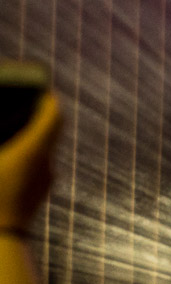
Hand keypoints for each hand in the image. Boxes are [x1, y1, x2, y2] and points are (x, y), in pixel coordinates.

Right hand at [0, 91, 59, 231]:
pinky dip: (26, 156)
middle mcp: (45, 164)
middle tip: (25, 104)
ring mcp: (44, 182)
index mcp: (33, 150)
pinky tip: (7, 157)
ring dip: (31, 138)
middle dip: (37, 117)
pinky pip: (36, 167)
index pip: (53, 116)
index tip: (41, 88)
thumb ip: (1, 133)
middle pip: (49, 132)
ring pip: (43, 151)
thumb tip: (5, 125)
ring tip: (11, 129)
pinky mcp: (37, 195)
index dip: (47, 99)